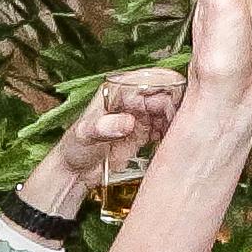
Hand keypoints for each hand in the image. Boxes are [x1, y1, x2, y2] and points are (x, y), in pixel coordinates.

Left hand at [21, 70, 185, 221]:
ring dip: (175, 121)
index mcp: (117, 89)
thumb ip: (104, 127)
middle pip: (164, 94)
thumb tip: (128, 122)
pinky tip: (170, 143)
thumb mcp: (85, 134)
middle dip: (174, 107)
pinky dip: (170, 133)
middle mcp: (131, 99)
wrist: (75, 171)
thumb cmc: (74, 147)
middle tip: (176, 124)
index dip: (165, 89)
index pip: (149, 80)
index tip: (173, 105)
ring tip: (175, 135)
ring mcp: (139, 115)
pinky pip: (164, 128)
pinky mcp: (144, 132)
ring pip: (167, 111)